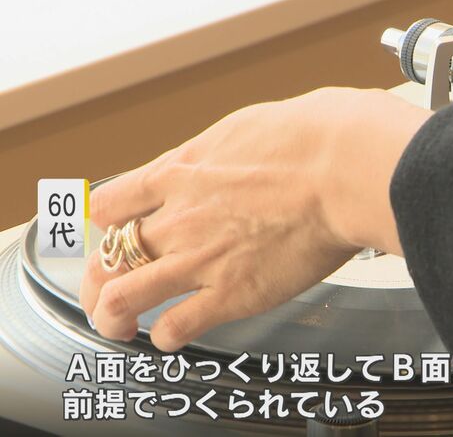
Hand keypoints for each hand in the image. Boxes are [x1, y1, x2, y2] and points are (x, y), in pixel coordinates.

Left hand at [79, 87, 431, 350]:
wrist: (342, 168)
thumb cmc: (311, 139)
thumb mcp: (247, 127)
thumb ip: (222, 153)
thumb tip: (232, 156)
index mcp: (179, 172)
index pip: (110, 205)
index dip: (108, 225)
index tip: (116, 234)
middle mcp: (177, 218)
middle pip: (107, 257)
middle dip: (98, 282)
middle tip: (105, 294)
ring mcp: (199, 259)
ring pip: (123, 298)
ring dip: (114, 317)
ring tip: (119, 326)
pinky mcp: (231, 294)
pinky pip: (176, 327)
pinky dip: (168, 336)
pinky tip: (176, 334)